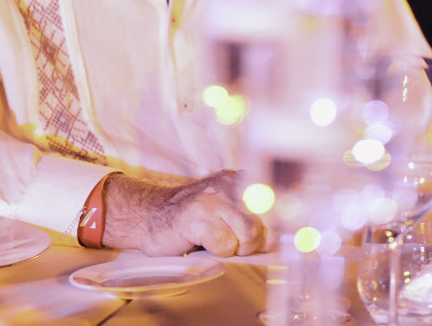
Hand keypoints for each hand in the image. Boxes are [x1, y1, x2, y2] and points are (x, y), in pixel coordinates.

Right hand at [101, 170, 267, 256]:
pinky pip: (224, 245)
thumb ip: (250, 213)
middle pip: (265, 221)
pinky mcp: (198, 217)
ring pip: (248, 233)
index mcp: (239, 179)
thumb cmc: (192, 218)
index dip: (279, 223)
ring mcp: (213, 199)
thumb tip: (281, 237)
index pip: (276, 199)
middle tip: (234, 242)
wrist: (150, 215)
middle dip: (254, 241)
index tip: (277, 236)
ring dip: (235, 246)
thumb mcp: (225, 206)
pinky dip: (216, 250)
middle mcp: (229, 184)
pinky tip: (200, 240)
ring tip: (216, 239)